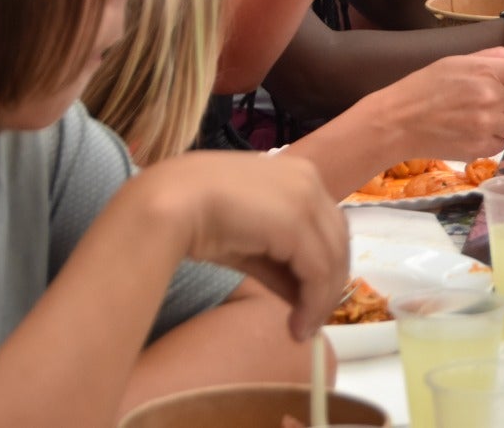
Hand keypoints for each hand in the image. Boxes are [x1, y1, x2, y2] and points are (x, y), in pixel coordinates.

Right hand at [138, 152, 349, 339]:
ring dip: (321, 300)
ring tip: (302, 330)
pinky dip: (314, 301)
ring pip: (332, 258)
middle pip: (336, 241)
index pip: (327, 225)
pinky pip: (319, 269)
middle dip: (328, 285)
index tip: (312, 302)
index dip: (325, 266)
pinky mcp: (297, 220)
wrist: (167, 204)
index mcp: (297, 174)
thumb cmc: (196, 217)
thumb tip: (303, 300)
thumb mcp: (247, 243)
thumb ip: (279, 264)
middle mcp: (308, 179)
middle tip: (310, 321)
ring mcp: (305, 196)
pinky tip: (298, 324)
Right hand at [372, 48, 503, 160]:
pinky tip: (470, 130)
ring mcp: (487, 127)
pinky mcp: (480, 149)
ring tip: (477, 116)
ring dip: (503, 121)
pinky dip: (491, 138)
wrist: (398, 122)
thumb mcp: (458, 60)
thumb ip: (496, 58)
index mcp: (488, 72)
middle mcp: (492, 100)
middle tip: (485, 98)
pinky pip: (501, 143)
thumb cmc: (425, 87)